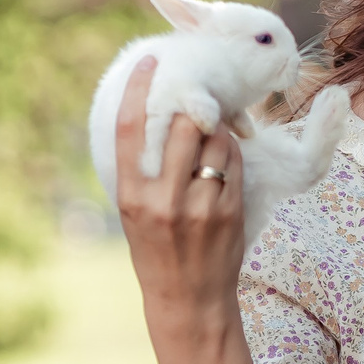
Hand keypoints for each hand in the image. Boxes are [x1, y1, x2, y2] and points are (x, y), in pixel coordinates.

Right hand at [115, 59, 248, 355]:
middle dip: (194, 107)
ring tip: (212, 142)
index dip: (138, 89)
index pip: (129, 129)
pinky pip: (235, 163)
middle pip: (182, 125)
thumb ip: (141, 170)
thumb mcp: (134, 212)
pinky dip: (232, 154)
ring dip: (218, 131)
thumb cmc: (157, 250)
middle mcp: (161, 199)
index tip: (150, 62)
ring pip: (215, 140)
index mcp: (130, 195)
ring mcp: (198, 205)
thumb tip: (155, 116)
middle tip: (198, 102)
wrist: (188, 301)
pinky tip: (225, 164)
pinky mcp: (228, 211)